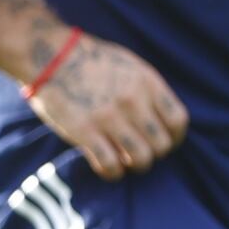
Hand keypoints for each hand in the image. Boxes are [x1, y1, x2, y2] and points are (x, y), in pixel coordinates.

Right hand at [30, 34, 187, 178]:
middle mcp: (132, 100)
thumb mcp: (132, 66)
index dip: (175, 138)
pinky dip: (113, 173)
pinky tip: (108, 168)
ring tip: (126, 162)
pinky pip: (110, 165)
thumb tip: (164, 122)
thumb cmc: (93, 62)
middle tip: (141, 153)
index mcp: (148, 82)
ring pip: (141, 159)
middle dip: (155, 154)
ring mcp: (108, 117)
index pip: (178, 121)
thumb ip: (150, 92)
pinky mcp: (84, 131)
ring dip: (136, 166)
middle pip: (162, 145)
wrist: (51, 55)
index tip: (165, 142)